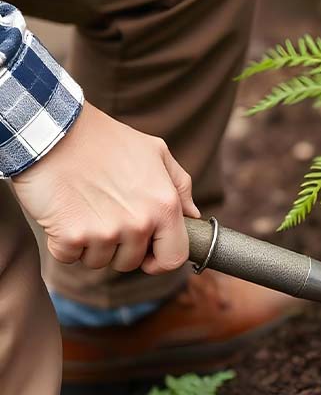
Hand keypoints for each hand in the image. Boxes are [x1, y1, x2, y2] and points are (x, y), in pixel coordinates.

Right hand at [11, 104, 200, 274]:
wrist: (53, 132)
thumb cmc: (105, 140)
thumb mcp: (155, 151)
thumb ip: (180, 185)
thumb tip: (192, 215)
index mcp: (164, 206)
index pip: (174, 258)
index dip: (160, 261)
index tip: (147, 255)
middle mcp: (139, 223)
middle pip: (130, 262)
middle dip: (118, 247)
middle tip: (104, 214)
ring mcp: (105, 231)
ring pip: (99, 261)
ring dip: (90, 244)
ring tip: (84, 208)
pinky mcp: (71, 236)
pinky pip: (69, 257)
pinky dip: (63, 242)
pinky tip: (64, 213)